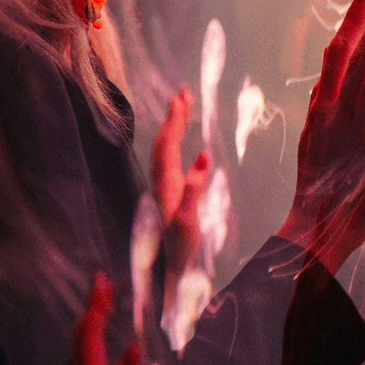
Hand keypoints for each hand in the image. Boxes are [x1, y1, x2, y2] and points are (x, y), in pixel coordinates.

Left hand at [63, 272, 139, 364]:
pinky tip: (109, 352)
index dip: (96, 305)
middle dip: (93, 306)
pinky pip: (91, 363)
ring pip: (85, 347)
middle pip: (84, 335)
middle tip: (103, 282)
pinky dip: (98, 346)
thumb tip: (133, 349)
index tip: (101, 278)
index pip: (90, 333)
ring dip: (93, 322)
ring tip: (102, 305)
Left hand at [151, 87, 208, 299]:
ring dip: (175, 127)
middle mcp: (162, 181)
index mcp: (165, 183)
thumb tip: (203, 157)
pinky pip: (175, 163)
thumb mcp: (188, 222)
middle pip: (165, 141)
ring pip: (168, 150)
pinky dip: (183, 147)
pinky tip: (196, 149)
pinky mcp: (173, 196)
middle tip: (184, 91)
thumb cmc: (182, 248)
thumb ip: (193, 190)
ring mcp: (166, 188)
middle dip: (174, 116)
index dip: (174, 120)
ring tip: (186, 107)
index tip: (181, 97)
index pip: (167, 144)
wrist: (173, 273)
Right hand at [278, 0, 364, 273]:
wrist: (312, 232)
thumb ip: (323, 107)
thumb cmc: (320, 188)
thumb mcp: (318, 139)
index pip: (340, 51)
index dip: (355, 18)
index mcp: (324, 106)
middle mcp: (336, 113)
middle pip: (356, 56)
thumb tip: (324, 78)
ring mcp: (354, 134)